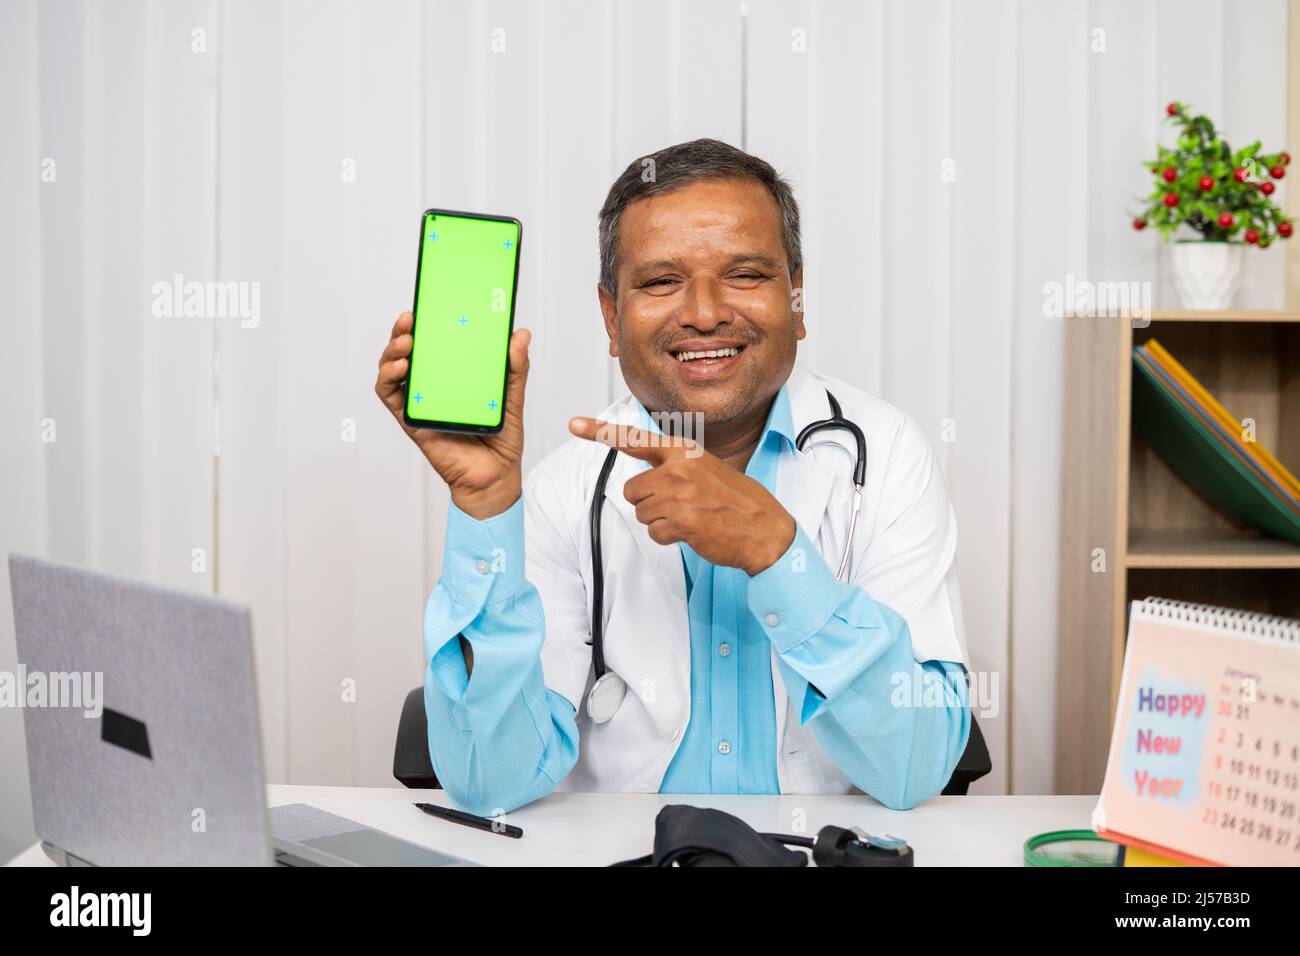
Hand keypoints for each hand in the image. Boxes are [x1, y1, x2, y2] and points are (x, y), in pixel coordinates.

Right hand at [375, 312, 529, 518]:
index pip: (434, 342)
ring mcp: (419, 401)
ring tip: (406, 342)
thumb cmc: (501, 438)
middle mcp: (432, 384)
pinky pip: (390, 396)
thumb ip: (515, 367)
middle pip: (408, 350)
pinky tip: (402, 368)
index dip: (426, 321)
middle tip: (411, 317)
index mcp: (453, 374)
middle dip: (403, 330)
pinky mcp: (411, 420)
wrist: (495, 477)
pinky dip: (389, 379)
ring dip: (392, 351)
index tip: (429, 303)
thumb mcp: (512, 397)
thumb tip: (521, 334)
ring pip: (392, 369)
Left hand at [568, 417, 795, 575]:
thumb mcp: (707, 468)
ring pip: (642, 513)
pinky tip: (693, 532)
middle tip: (680, 506)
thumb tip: (645, 479)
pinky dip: (670, 538)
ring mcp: (678, 494)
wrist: (764, 528)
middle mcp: (678, 468)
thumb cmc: (736, 500)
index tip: (573, 423)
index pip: (634, 438)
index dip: (600, 431)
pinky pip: (655, 533)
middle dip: (649, 503)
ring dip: (661, 521)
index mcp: (684, 451)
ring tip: (691, 517)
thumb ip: (675, 467)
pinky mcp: (681, 521)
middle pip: (632, 490)